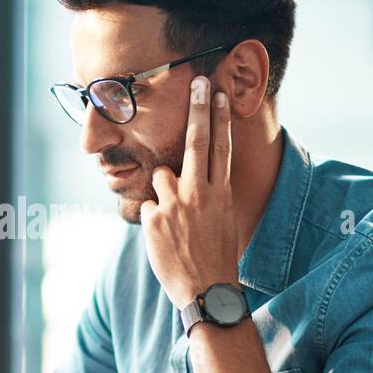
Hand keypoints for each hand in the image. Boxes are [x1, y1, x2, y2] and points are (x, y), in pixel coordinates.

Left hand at [139, 76, 237, 307]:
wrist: (205, 291)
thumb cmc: (215, 257)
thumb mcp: (222, 220)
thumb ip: (209, 194)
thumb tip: (195, 175)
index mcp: (221, 194)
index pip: (221, 148)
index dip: (219, 119)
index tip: (218, 94)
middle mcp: (200, 194)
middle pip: (197, 142)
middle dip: (198, 109)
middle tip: (199, 82)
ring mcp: (176, 205)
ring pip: (161, 176)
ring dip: (164, 192)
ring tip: (175, 223)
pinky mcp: (154, 218)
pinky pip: (149, 205)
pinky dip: (154, 219)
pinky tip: (165, 240)